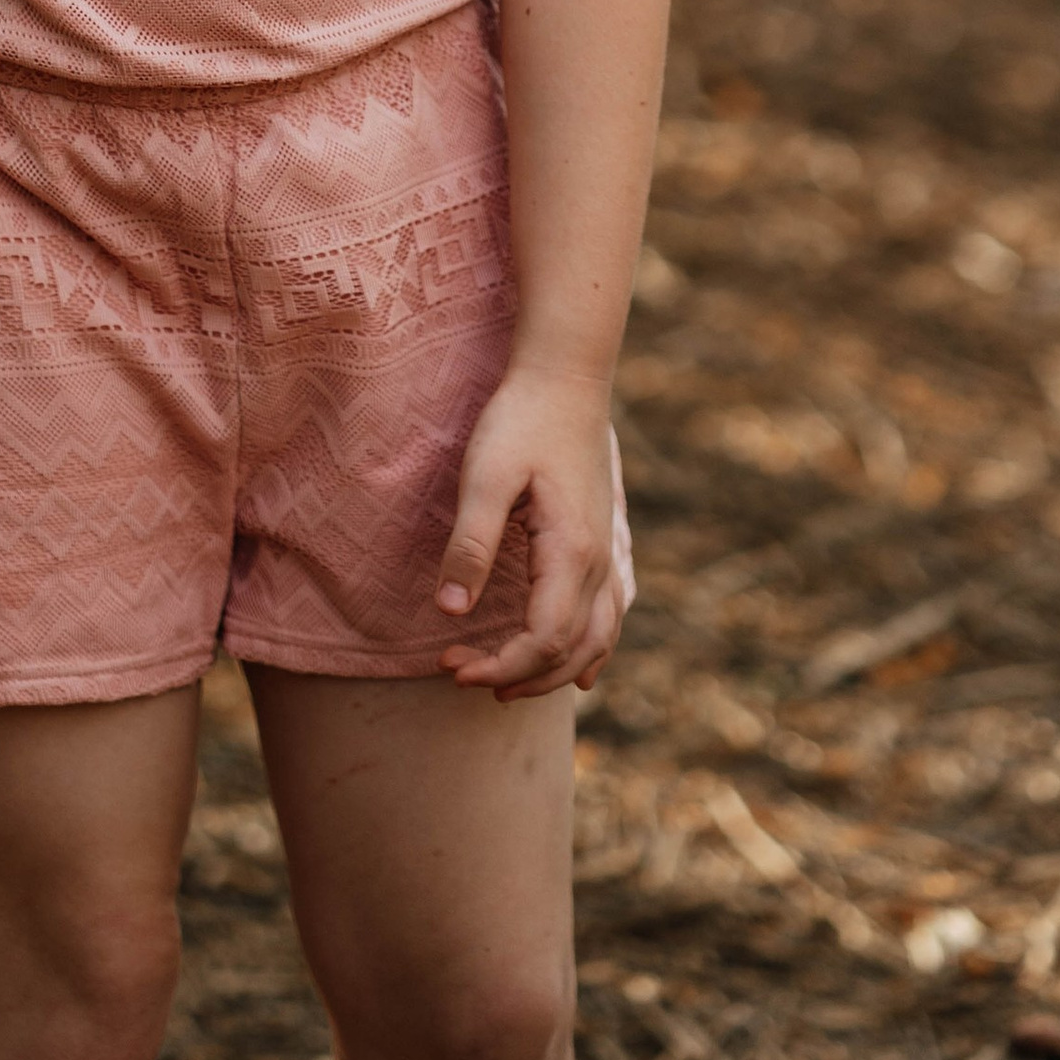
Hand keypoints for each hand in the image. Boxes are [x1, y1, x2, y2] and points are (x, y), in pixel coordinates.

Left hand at [433, 361, 632, 700]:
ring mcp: (607, 554)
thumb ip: (471, 544)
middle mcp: (599, 564)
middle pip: (569, 652)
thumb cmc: (521, 420)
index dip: (498, 666)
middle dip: (517, 676)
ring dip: (551, 672)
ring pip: (594, 641)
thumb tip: (450, 612)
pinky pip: (609, 617)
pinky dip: (590, 652)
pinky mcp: (603, 542)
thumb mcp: (485, 477)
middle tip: (460, 674)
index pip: (542, 641)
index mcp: (571, 554)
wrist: (565, 375)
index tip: (450, 668)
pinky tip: (578, 670)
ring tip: (505, 685)